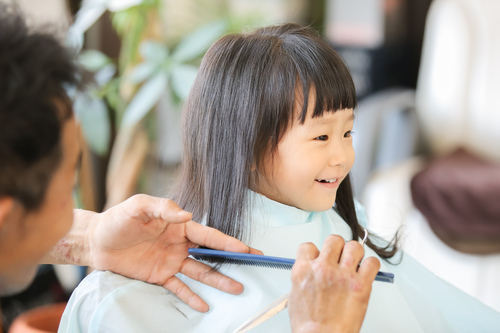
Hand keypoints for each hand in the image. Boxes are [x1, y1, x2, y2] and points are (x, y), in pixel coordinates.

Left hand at [87, 194, 260, 311]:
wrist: (97, 240)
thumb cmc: (118, 219)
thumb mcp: (139, 207)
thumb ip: (164, 209)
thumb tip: (187, 215)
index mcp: (179, 225)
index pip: (207, 234)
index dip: (227, 241)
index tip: (245, 248)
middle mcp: (179, 244)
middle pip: (210, 254)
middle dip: (232, 260)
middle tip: (253, 264)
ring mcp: (171, 261)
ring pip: (199, 272)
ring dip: (218, 280)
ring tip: (236, 288)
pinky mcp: (159, 276)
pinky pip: (178, 288)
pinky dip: (190, 297)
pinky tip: (204, 304)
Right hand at [288, 235, 380, 332]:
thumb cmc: (309, 326)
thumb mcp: (296, 296)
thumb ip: (305, 277)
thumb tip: (313, 270)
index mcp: (303, 270)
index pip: (308, 246)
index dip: (316, 251)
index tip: (320, 257)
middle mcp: (323, 269)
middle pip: (334, 240)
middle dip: (337, 248)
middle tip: (340, 258)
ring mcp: (342, 275)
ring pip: (354, 246)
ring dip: (355, 254)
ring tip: (355, 263)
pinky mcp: (361, 285)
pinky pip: (372, 263)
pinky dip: (371, 265)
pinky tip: (367, 271)